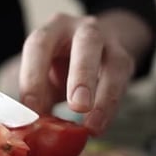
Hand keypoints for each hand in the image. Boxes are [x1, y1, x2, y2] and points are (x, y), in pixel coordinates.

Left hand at [20, 13, 135, 135]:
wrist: (94, 49)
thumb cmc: (59, 64)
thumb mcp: (42, 73)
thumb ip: (37, 95)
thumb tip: (30, 126)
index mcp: (53, 29)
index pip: (40, 44)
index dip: (34, 77)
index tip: (32, 109)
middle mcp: (83, 29)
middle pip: (87, 43)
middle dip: (82, 75)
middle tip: (78, 106)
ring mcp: (110, 43)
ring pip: (115, 62)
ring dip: (105, 97)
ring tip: (92, 126)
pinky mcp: (125, 60)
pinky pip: (123, 83)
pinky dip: (110, 107)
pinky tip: (99, 126)